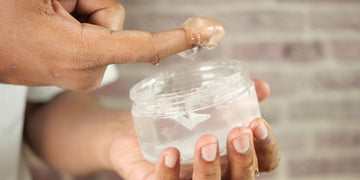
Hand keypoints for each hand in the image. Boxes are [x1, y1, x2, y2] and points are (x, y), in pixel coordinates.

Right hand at [0, 0, 223, 90]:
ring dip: (83, 14)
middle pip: (115, 21)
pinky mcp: (84, 71)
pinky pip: (100, 38)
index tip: (209, 33)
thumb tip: (114, 7)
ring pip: (108, 28)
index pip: (143, 47)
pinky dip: (83, 25)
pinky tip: (58, 27)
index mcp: (80, 53)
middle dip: (89, 5)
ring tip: (51, 17)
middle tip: (53, 8)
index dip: (177, 39)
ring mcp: (86, 74)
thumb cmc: (4, 19)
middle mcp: (89, 71)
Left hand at [107, 79, 279, 179]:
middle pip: (241, 179)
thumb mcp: (205, 106)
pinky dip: (169, 173)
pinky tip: (169, 153)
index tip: (258, 122)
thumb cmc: (176, 122)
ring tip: (206, 141)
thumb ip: (233, 97)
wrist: (134, 134)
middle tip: (237, 133)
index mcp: (233, 157)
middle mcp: (218, 174)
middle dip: (243, 159)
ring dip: (209, 168)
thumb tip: (262, 86)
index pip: (264, 161)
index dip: (267, 147)